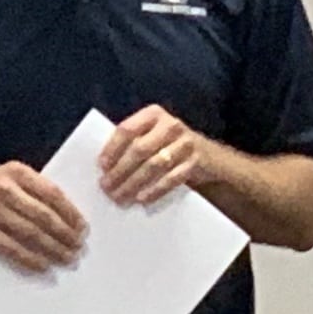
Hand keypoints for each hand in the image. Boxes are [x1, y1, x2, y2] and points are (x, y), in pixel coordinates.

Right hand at [0, 163, 84, 271]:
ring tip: (67, 258)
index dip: (70, 212)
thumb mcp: (11, 175)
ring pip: (30, 234)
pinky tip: (44, 266)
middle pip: (43, 216)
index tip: (83, 227)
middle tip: (79, 247)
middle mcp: (5, 189)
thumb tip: (69, 214)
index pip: (52, 193)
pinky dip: (29, 259)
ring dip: (52, 249)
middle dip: (65, 234)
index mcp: (18, 172)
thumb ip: (36, 188)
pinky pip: (11, 248)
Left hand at [95, 107, 214, 208]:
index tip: (102, 167)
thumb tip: (105, 166)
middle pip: (139, 149)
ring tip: (120, 197)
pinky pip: (172, 178)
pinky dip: (155, 189)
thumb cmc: (171, 147)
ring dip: (134, 183)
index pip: (127, 129)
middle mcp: (170, 125)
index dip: (112, 149)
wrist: (211, 158)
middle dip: (120, 171)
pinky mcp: (195, 162)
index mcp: (154, 114)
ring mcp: (185, 143)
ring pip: (154, 165)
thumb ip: (133, 142)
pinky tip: (142, 199)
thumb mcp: (153, 135)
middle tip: (107, 188)